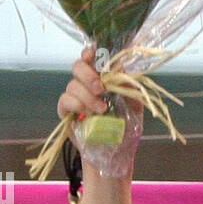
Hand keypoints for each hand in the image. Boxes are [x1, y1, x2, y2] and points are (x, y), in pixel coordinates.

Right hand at [57, 46, 142, 176]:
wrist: (117, 151)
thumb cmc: (126, 127)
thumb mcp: (135, 103)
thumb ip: (129, 84)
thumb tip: (123, 66)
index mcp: (103, 78)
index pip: (91, 58)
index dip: (89, 52)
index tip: (93, 54)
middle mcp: (86, 85)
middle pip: (78, 67)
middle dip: (89, 75)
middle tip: (101, 89)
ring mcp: (75, 97)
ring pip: (72, 84)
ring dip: (88, 96)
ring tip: (102, 110)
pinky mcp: (66, 112)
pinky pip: (65, 100)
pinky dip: (77, 104)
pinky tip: (87, 113)